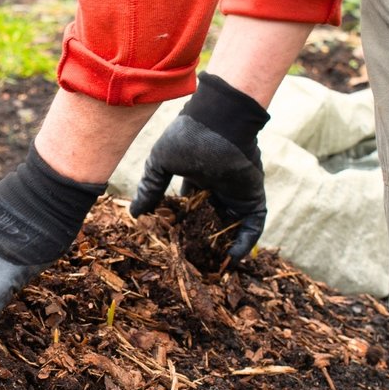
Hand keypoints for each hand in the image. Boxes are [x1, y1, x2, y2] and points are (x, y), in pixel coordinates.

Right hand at [129, 73, 269, 261]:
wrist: (218, 123)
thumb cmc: (187, 137)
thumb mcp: (160, 164)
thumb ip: (150, 188)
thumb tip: (135, 214)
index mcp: (196, 178)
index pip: (189, 208)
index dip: (181, 225)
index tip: (170, 241)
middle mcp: (217, 187)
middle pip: (210, 219)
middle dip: (202, 239)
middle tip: (191, 260)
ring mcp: (236, 193)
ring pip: (231, 225)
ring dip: (223, 245)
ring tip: (211, 266)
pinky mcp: (252, 197)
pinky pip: (253, 225)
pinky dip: (245, 241)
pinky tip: (232, 258)